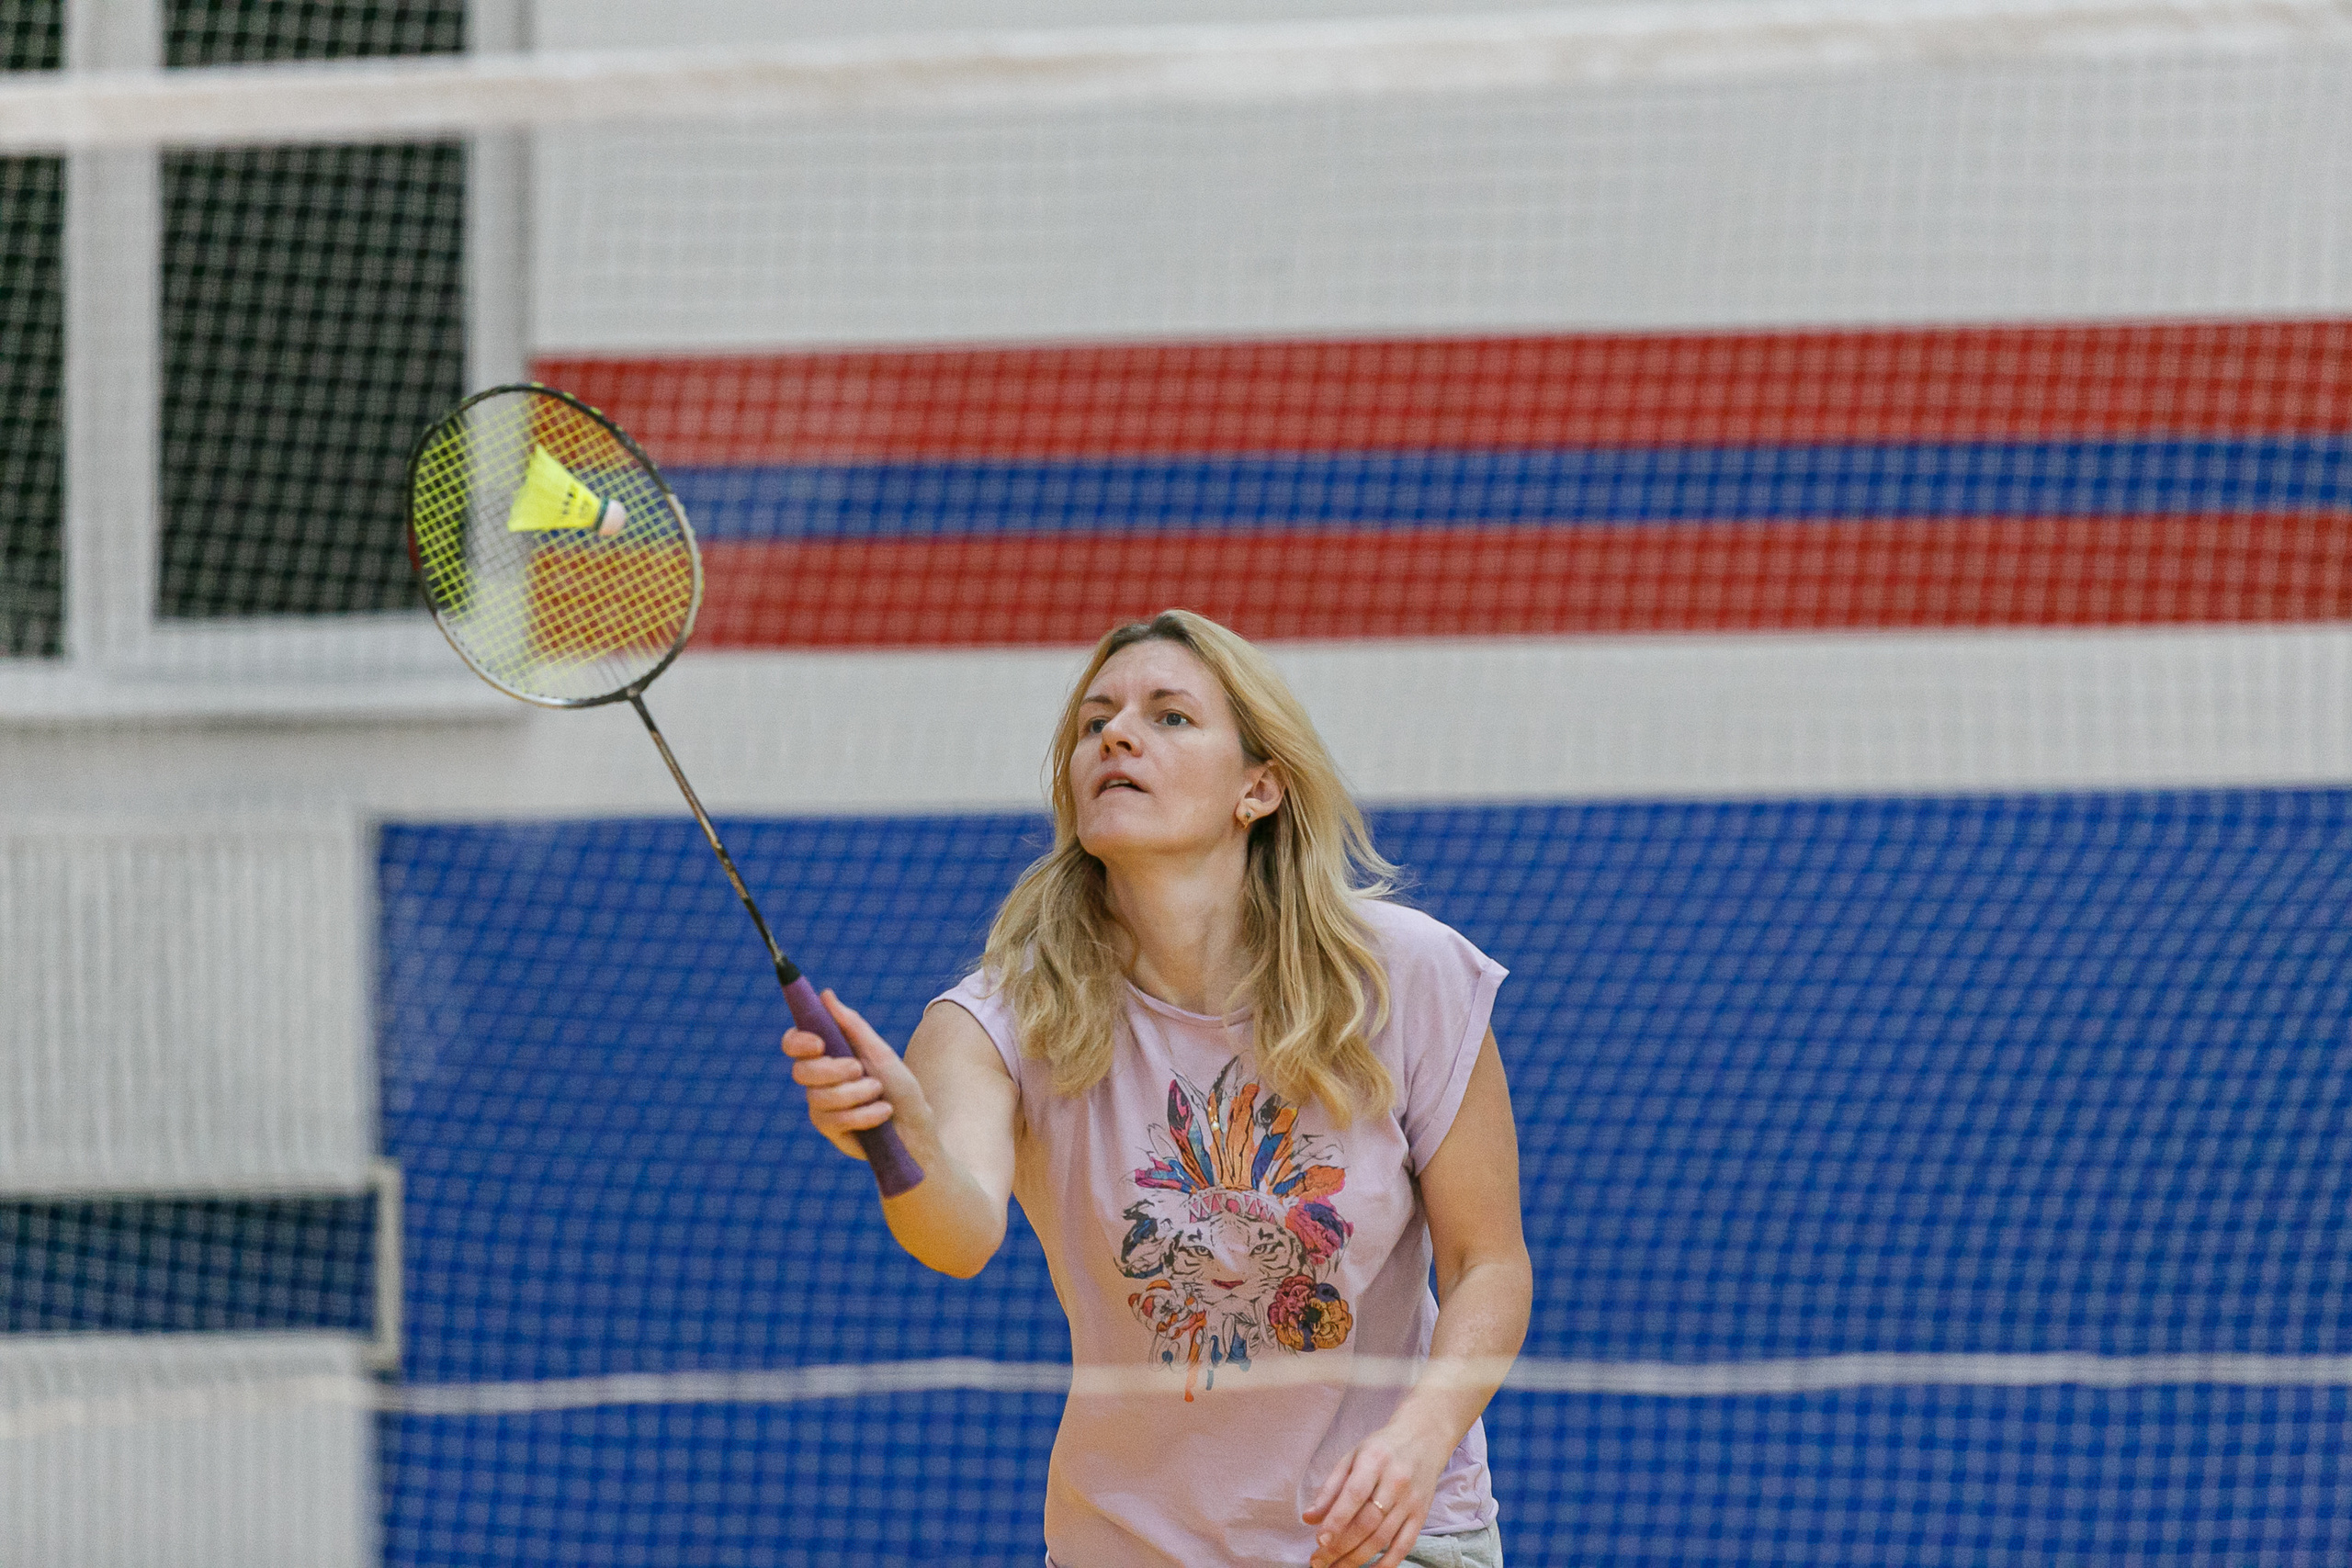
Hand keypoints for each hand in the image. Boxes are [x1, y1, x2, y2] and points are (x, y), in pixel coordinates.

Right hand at [782, 991, 935, 1163]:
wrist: (918, 1128)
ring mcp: (822, 1108)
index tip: (819, 1044)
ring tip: (880, 1094)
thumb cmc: (900, 1088)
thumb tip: (825, 994)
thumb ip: (852, 1026)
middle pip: (801, 1072)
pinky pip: (835, 1120)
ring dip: (857, 1093)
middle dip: (833, 1070)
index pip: (793, 1044)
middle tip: (860, 1069)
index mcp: (828, 1057)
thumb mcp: (880, 1053)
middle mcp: (819, 1081)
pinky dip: (864, 1114)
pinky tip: (883, 1114)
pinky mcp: (831, 1132)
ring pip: (820, 1097)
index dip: (798, 1042)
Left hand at [1302, 1419, 1450, 1567]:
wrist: (1424, 1439)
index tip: (1319, 1540)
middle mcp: (1396, 1481)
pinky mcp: (1422, 1515)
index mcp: (1375, 1460)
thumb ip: (1331, 1488)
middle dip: (1341, 1546)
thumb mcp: (1352, 1457)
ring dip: (1357, 1559)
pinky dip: (1387, 1564)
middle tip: (1319, 1561)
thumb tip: (1309, 1518)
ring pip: (1383, 1538)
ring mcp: (1411, 1501)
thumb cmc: (1381, 1448)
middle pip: (1367, 1522)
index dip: (1337, 1519)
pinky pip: (1404, 1545)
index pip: (1355, 1494)